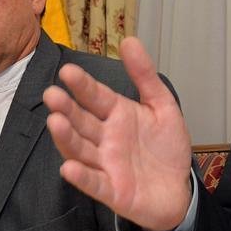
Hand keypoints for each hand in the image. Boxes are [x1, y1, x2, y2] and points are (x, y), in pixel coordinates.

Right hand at [44, 37, 193, 230]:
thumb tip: (129, 40)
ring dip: (67, 137)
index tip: (67, 71)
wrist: (178, 190)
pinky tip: (69, 168)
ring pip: (81, 149)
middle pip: (82, 121)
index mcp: (117, 115)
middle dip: (67, 109)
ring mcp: (105, 164)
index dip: (83, 85)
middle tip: (52, 95)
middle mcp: (105, 138)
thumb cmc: (165, 148)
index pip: (96, 96)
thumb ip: (145, 76)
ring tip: (55, 122)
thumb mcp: (162, 107)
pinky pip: (94, 182)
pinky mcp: (111, 190)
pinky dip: (81, 176)